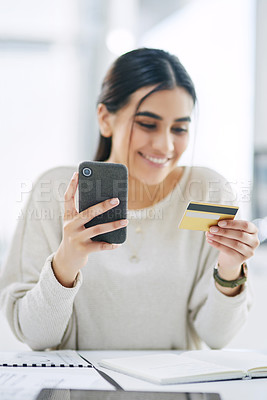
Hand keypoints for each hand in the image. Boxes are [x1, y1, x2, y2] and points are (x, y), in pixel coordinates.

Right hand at [52, 172, 127, 286]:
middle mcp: (70, 226)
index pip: (67, 198)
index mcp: (68, 217)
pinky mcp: (83, 250)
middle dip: (103, 206)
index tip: (77, 173)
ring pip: (97, 229)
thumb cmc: (76, 236)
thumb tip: (110, 205)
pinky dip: (110, 244)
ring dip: (113, 225)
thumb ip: (87, 215)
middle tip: (117, 200)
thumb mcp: (77, 224)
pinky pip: (100, 246)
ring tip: (126, 221)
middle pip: (88, 213)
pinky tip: (118, 243)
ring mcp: (76, 238)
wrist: (66, 259)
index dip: (72, 185)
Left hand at [206, 219, 259, 279]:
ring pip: (234, 244)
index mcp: (253, 230)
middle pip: (240, 235)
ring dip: (220, 238)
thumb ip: (227, 226)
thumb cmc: (232, 238)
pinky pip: (229, 251)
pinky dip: (218, 245)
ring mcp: (249, 251)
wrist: (231, 256)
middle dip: (224, 231)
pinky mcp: (242, 258)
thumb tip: (215, 223)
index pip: (245, 225)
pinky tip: (210, 241)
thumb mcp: (232, 231)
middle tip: (212, 229)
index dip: (232, 224)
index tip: (220, 223)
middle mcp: (254, 241)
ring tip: (209, 235)